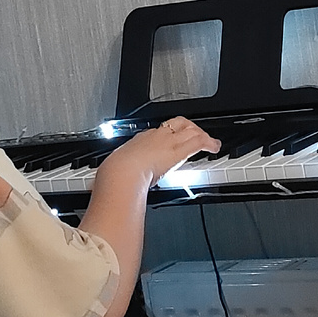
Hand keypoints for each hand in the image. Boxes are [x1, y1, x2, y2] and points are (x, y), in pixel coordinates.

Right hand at [99, 116, 220, 189]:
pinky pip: (198, 141)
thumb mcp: (112, 175)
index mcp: (138, 141)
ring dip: (201, 135)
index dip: (166, 136)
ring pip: (190, 130)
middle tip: (195, 133)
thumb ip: (112, 180)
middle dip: (187, 128)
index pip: (157, 133)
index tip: (171, 140)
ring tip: (210, 141)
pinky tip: (215, 147)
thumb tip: (102, 192)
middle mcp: (154, 137)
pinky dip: (209, 143)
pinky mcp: (178, 150)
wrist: (120, 173)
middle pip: (175, 124)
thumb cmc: (114, 176)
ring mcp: (167, 142)